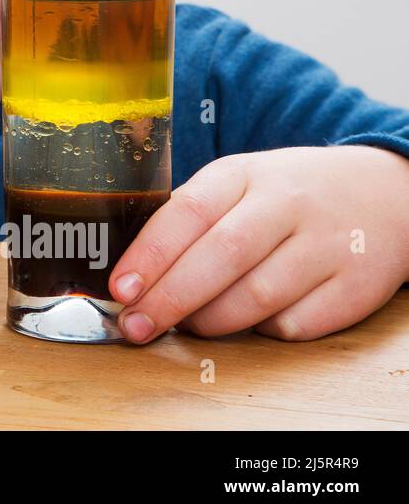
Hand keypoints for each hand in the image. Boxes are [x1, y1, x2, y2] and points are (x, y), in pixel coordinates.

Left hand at [108, 146, 408, 343]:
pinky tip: (249, 321)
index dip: (151, 254)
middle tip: (135, 325)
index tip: (120, 287)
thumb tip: (131, 273)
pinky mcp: (355, 287)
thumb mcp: (238, 182)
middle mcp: (287, 204)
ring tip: (187, 325)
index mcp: (244, 173)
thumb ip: (189, 218)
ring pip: (256, 297)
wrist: (383, 193)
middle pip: (221, 256)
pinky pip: (295, 324)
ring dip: (210, 320)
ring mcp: (325, 245)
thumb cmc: (286, 195)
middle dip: (169, 298)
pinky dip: (262, 331)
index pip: (189, 211)